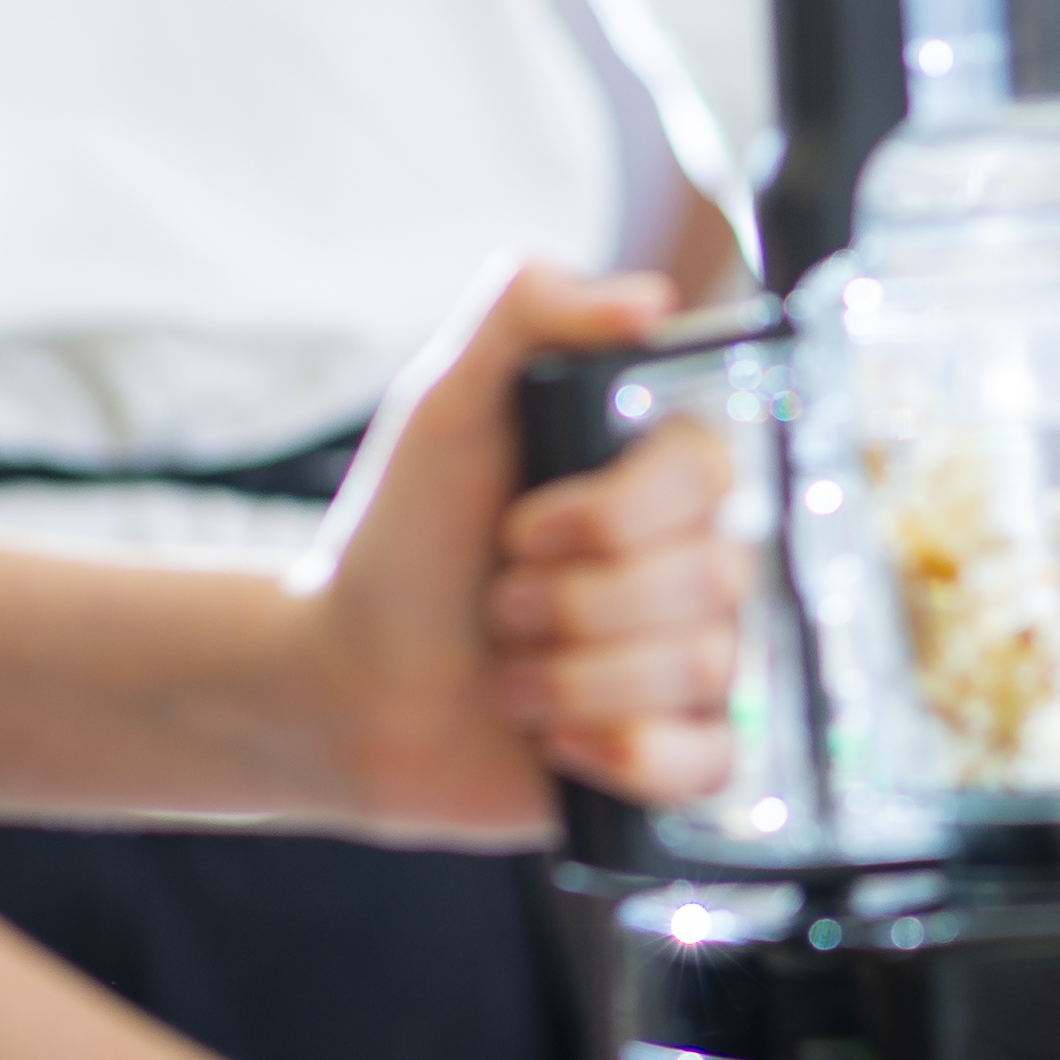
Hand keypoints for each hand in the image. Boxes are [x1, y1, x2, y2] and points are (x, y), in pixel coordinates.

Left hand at [296, 260, 745, 842]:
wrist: (346, 685)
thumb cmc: (399, 540)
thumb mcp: (443, 402)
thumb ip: (525, 310)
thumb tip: (652, 298)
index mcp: (657, 475)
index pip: (710, 473)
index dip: (611, 513)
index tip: (518, 526)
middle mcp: (692, 561)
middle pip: (713, 578)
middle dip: (572, 602)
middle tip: (500, 604)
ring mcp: (691, 661)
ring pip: (704, 668)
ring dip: (573, 678)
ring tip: (510, 673)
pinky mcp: (678, 755)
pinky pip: (713, 761)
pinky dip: (623, 754)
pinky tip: (560, 740)